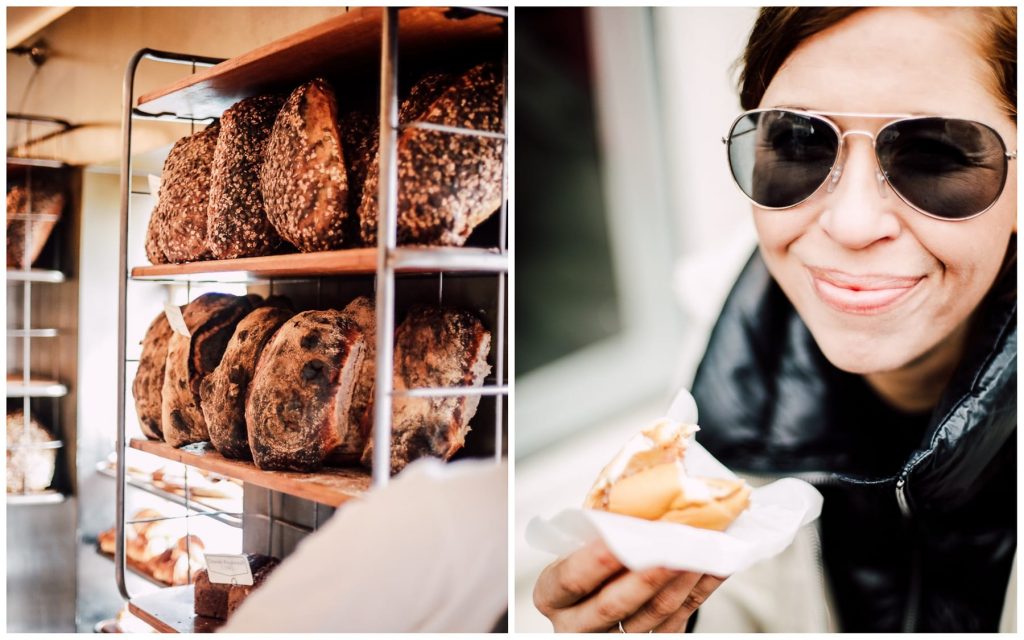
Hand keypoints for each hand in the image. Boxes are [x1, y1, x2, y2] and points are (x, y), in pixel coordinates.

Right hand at [533, 538, 724, 632]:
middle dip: (648, 575)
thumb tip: (638, 492)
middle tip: (675, 547)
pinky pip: (677, 621)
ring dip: (683, 580)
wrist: (595, 591)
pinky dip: (699, 590)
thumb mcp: (578, 544)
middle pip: (613, 605)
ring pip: (653, 614)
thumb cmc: (586, 558)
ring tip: (704, 550)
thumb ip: (598, 528)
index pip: (571, 579)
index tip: (620, 540)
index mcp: (551, 593)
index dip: (595, 561)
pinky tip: (713, 566)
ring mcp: (611, 639)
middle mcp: (575, 623)